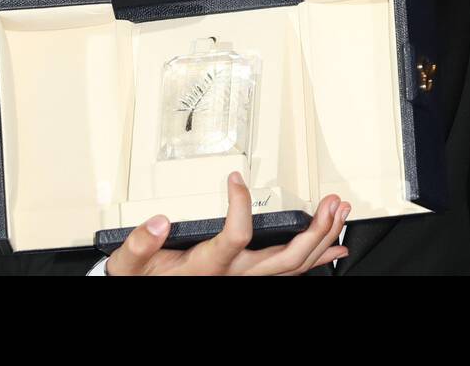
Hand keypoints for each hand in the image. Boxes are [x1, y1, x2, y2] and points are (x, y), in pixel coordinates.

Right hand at [104, 172, 350, 275]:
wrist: (147, 293)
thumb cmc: (142, 278)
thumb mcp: (130, 264)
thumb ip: (139, 243)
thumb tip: (158, 220)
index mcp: (208, 267)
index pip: (235, 236)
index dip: (240, 205)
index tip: (234, 177)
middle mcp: (235, 277)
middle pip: (286, 258)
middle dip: (315, 231)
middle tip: (330, 202)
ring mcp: (248, 281)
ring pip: (296, 266)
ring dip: (323, 239)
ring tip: (340, 212)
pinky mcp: (253, 279)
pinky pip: (293, 273)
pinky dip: (317, 258)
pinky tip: (334, 247)